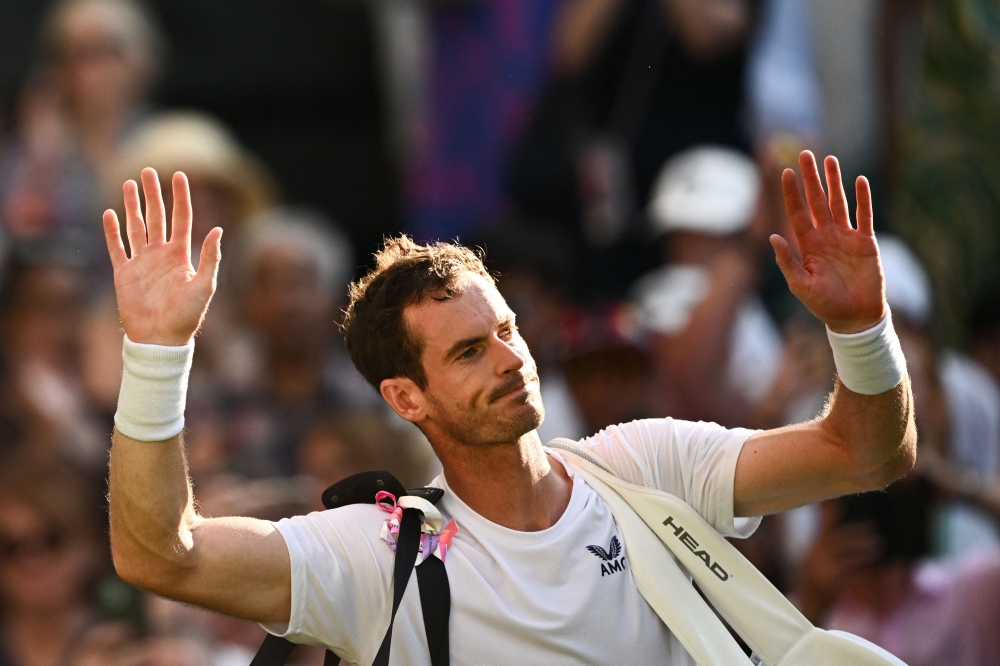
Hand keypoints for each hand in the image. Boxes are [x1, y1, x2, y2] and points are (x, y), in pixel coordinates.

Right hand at [103, 169, 221, 345]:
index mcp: (181, 255)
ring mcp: (141, 262)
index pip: (181, 218)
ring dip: (132, 205)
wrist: (161, 338)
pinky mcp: (124, 273)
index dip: (180, 197)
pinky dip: (112, 231)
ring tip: (128, 184)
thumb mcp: (205, 286)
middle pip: (156, 216)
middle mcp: (161, 254)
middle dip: (153, 194)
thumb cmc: (187, 316)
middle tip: (148, 170)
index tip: (179, 175)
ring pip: (136, 226)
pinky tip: (109, 213)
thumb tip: (217, 229)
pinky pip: (116, 247)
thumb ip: (210, 257)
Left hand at [771, 151, 884, 333]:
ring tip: (830, 160)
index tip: (785, 172)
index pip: (797, 213)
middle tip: (804, 153)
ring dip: (834, 181)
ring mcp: (846, 236)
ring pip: (839, 202)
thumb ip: (787, 261)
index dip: (791, 193)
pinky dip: (862, 199)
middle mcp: (825, 235)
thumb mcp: (801, 285)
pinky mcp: (866, 242)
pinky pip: (864, 216)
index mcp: (807, 244)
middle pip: (816, 200)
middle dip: (810, 177)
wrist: (854, 317)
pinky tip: (859, 180)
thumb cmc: (824, 304)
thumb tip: (772, 237)